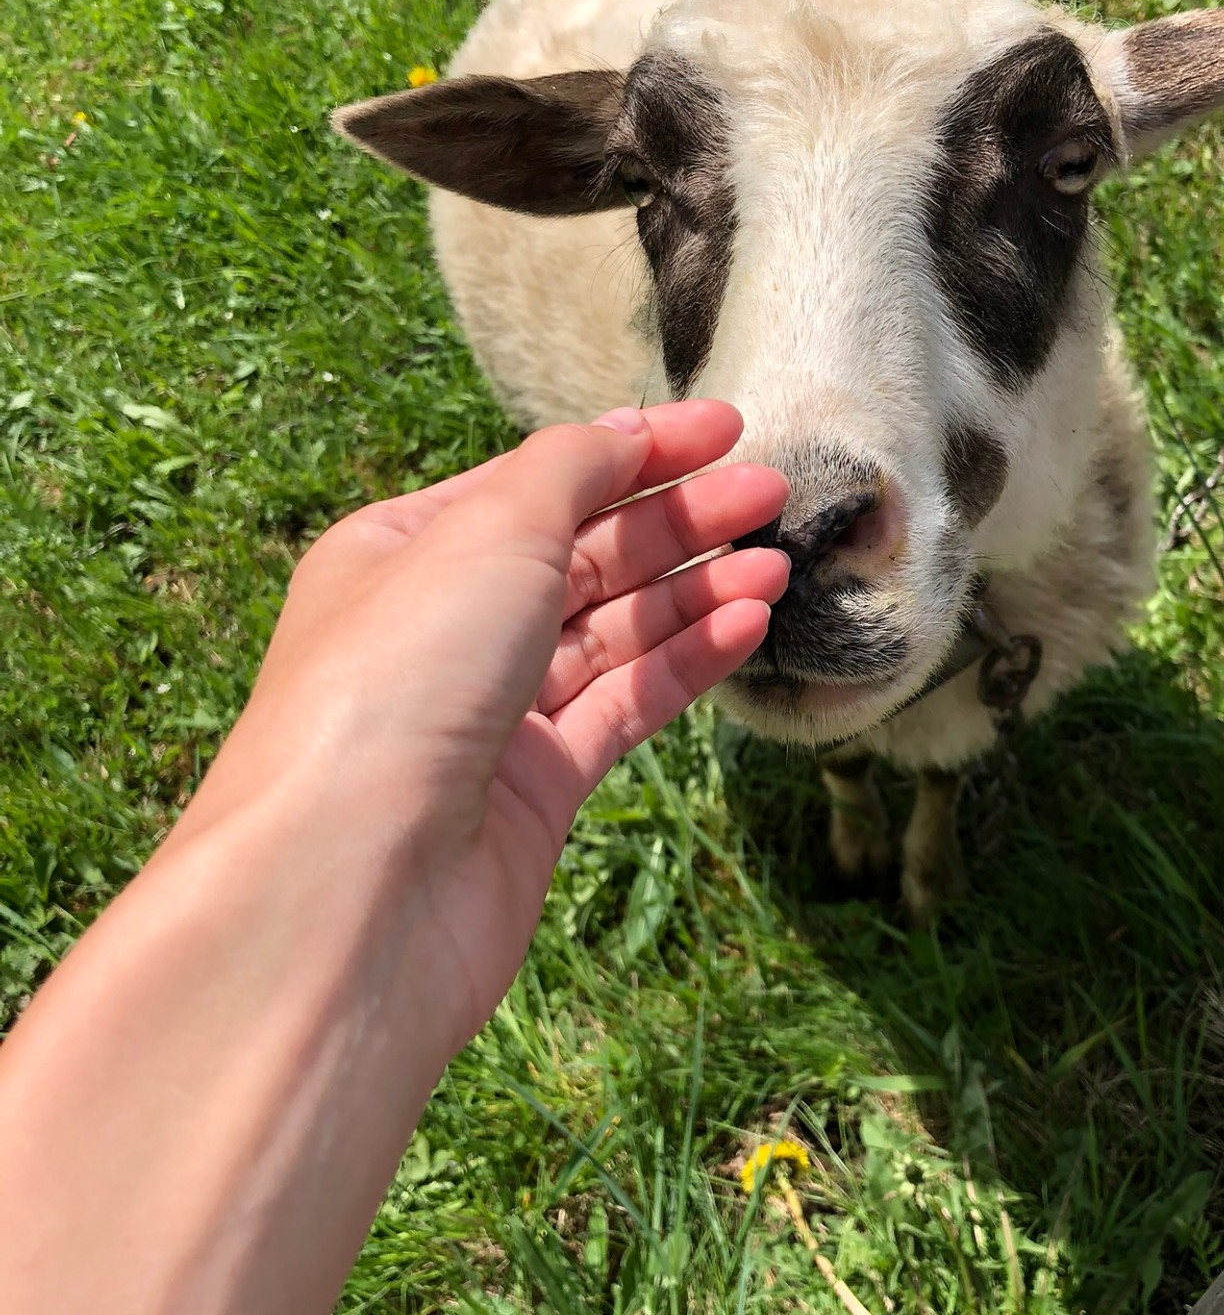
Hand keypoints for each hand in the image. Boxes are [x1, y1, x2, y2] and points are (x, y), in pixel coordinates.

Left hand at [168, 398, 788, 1056]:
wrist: (352, 887)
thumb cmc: (397, 682)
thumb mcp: (485, 534)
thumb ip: (566, 472)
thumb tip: (621, 434)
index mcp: (403, 550)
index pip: (537, 481)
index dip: (634, 449)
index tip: (729, 427)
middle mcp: (443, 627)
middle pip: (582, 553)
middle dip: (678, 518)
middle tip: (773, 492)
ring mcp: (490, 712)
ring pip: (613, 632)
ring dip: (695, 590)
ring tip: (780, 562)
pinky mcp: (535, 789)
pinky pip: (625, 705)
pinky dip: (686, 662)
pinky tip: (748, 625)